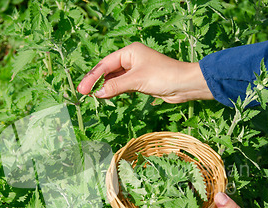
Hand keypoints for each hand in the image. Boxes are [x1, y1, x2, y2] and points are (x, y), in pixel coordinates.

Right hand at [77, 42, 213, 102]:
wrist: (185, 85)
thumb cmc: (163, 76)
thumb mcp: (136, 80)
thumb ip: (115, 86)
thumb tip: (97, 93)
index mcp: (130, 52)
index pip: (105, 64)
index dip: (93, 76)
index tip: (83, 89)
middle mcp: (131, 59)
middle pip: (108, 70)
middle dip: (96, 81)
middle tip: (83, 93)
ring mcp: (136, 70)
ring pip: (114, 79)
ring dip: (104, 87)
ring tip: (91, 96)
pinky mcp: (140, 81)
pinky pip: (122, 85)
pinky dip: (113, 90)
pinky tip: (104, 96)